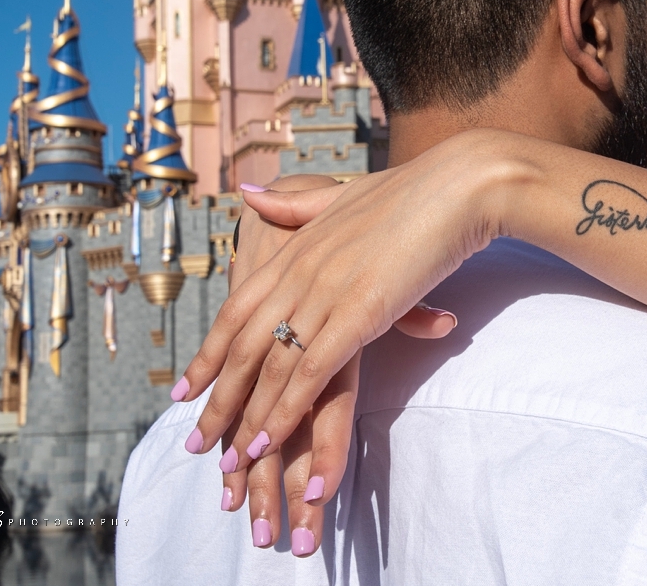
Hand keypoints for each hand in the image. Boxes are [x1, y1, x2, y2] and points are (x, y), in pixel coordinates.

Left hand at [186, 175, 460, 553]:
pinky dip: (285, 410)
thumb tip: (246, 195)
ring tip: (229, 461)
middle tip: (197, 443)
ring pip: (272, 367)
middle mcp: (300, 272)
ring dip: (247, 418)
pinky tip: (268, 440)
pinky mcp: (359, 313)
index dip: (209, 352)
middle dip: (218, 400)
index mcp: (295, 248)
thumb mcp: (342, 195)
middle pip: (243, 347)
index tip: (186, 389)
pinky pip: (311, 371)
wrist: (460, 184)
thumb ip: (295, 204)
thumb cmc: (412, 191)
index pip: (237, 310)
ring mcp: (326, 292)